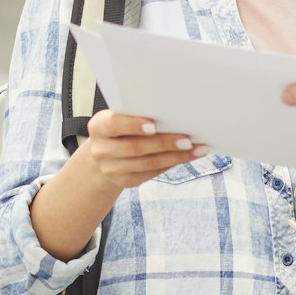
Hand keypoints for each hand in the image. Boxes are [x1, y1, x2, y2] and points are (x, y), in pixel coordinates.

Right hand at [76, 109, 208, 190]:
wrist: (105, 152)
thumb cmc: (120, 127)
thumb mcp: (120, 116)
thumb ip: (137, 115)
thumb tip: (173, 113)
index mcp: (98, 127)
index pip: (114, 125)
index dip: (133, 125)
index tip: (153, 125)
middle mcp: (101, 150)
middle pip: (135, 148)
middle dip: (163, 144)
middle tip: (187, 139)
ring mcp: (112, 169)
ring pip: (148, 164)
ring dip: (175, 157)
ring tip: (197, 149)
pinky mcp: (125, 181)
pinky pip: (152, 173)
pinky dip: (171, 164)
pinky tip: (187, 156)